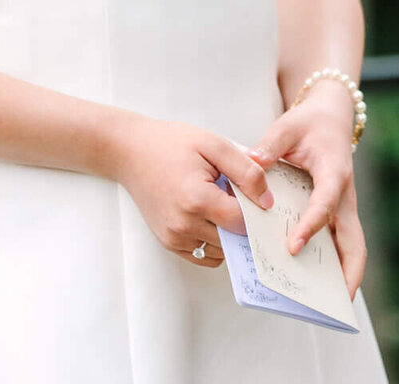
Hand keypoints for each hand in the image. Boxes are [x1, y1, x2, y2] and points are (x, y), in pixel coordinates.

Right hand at [109, 115, 273, 269]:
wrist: (131, 151)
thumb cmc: (171, 144)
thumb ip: (246, 171)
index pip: (243, 221)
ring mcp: (174, 238)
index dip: (254, 207)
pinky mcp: (168, 243)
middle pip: (233, 238)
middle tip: (237, 195)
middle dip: (242, 220)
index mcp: (197, 200)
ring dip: (227, 231)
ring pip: (221, 250)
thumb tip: (267, 201)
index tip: (254, 193)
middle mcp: (184, 225)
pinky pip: (204, 255)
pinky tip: (208, 215)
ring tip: (219, 201)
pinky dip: (213, 240)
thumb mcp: (214, 144)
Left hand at [248, 80, 366, 298]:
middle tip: (335, 301)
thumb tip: (251, 163)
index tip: (293, 247)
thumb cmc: (309, 123)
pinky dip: (334, 262)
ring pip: (353, 247)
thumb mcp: (288, 126)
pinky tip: (313, 279)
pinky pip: (340, 242)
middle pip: (356, 241)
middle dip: (349, 272)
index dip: (311, 226)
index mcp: (334, 173)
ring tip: (326, 304)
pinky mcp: (339, 212)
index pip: (325, 205)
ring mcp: (345, 207)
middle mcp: (345, 195)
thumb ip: (270, 144)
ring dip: (345, 274)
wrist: (332, 116)